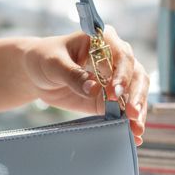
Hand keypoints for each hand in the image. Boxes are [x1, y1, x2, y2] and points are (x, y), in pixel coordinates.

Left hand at [21, 24, 148, 145]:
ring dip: (138, 110)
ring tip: (136, 128)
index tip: (114, 93)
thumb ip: (73, 75)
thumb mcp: (54, 63)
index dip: (122, 74)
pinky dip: (130, 121)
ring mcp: (115, 79)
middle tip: (132, 113)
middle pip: (136, 74)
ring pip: (135, 92)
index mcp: (103, 40)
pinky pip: (124, 108)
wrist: (36, 73)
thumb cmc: (45, 58)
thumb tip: (93, 89)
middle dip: (137, 94)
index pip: (122, 55)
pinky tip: (134, 134)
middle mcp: (115, 57)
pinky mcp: (110, 98)